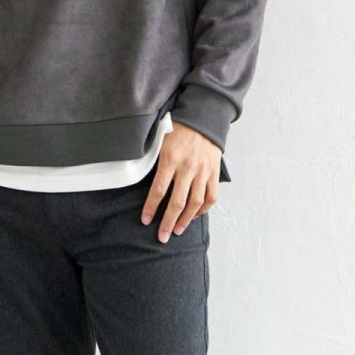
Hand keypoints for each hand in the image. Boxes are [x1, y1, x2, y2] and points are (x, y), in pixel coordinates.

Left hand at [140, 123, 220, 241]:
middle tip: (162, 236)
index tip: (145, 220)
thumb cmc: (179, 129)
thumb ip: (153, 160)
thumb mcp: (160, 140)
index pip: (159, 190)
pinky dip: (203, 209)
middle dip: (168, 222)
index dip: (151, 207)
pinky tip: (194, 216)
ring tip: (177, 230)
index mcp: (170, 159)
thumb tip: (140, 179)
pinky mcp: (214, 173)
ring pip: (195, 203)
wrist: (204, 118)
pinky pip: (211, 196)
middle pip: (177, 202)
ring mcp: (203, 171)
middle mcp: (187, 168)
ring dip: (185, 220)